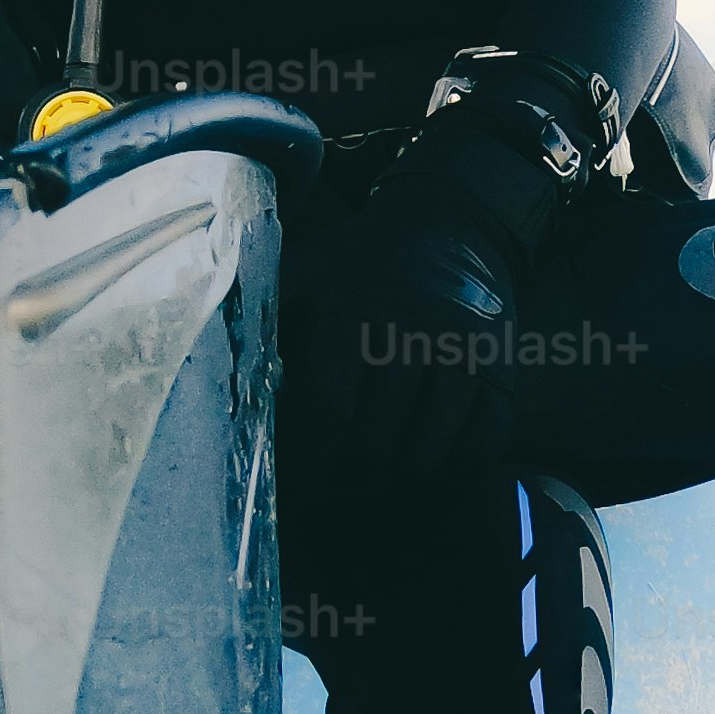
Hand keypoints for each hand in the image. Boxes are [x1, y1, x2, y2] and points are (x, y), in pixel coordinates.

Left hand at [285, 131, 554, 469]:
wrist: (447, 228)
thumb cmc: (356, 266)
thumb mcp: (301, 274)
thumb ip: (261, 316)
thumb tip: (214, 373)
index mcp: (351, 309)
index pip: (330, 412)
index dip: (310, 461)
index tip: (299, 483)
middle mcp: (412, 328)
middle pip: (376, 441)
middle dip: (349, 477)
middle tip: (335, 485)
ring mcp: (464, 350)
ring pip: (429, 453)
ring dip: (398, 476)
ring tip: (376, 475)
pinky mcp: (501, 366)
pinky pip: (482, 444)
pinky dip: (454, 465)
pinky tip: (427, 455)